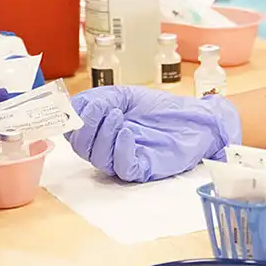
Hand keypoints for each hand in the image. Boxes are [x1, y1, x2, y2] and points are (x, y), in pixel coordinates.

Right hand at [67, 87, 242, 182]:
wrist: (193, 117)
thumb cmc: (160, 107)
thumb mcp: (125, 95)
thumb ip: (100, 99)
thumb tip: (75, 108)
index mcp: (100, 130)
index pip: (75, 133)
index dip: (72, 122)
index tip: (80, 107)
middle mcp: (108, 147)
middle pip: (82, 148)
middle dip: (87, 127)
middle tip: (101, 108)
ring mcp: (123, 159)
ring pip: (99, 159)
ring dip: (103, 135)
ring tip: (117, 114)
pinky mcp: (142, 169)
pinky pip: (122, 168)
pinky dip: (120, 150)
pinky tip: (127, 133)